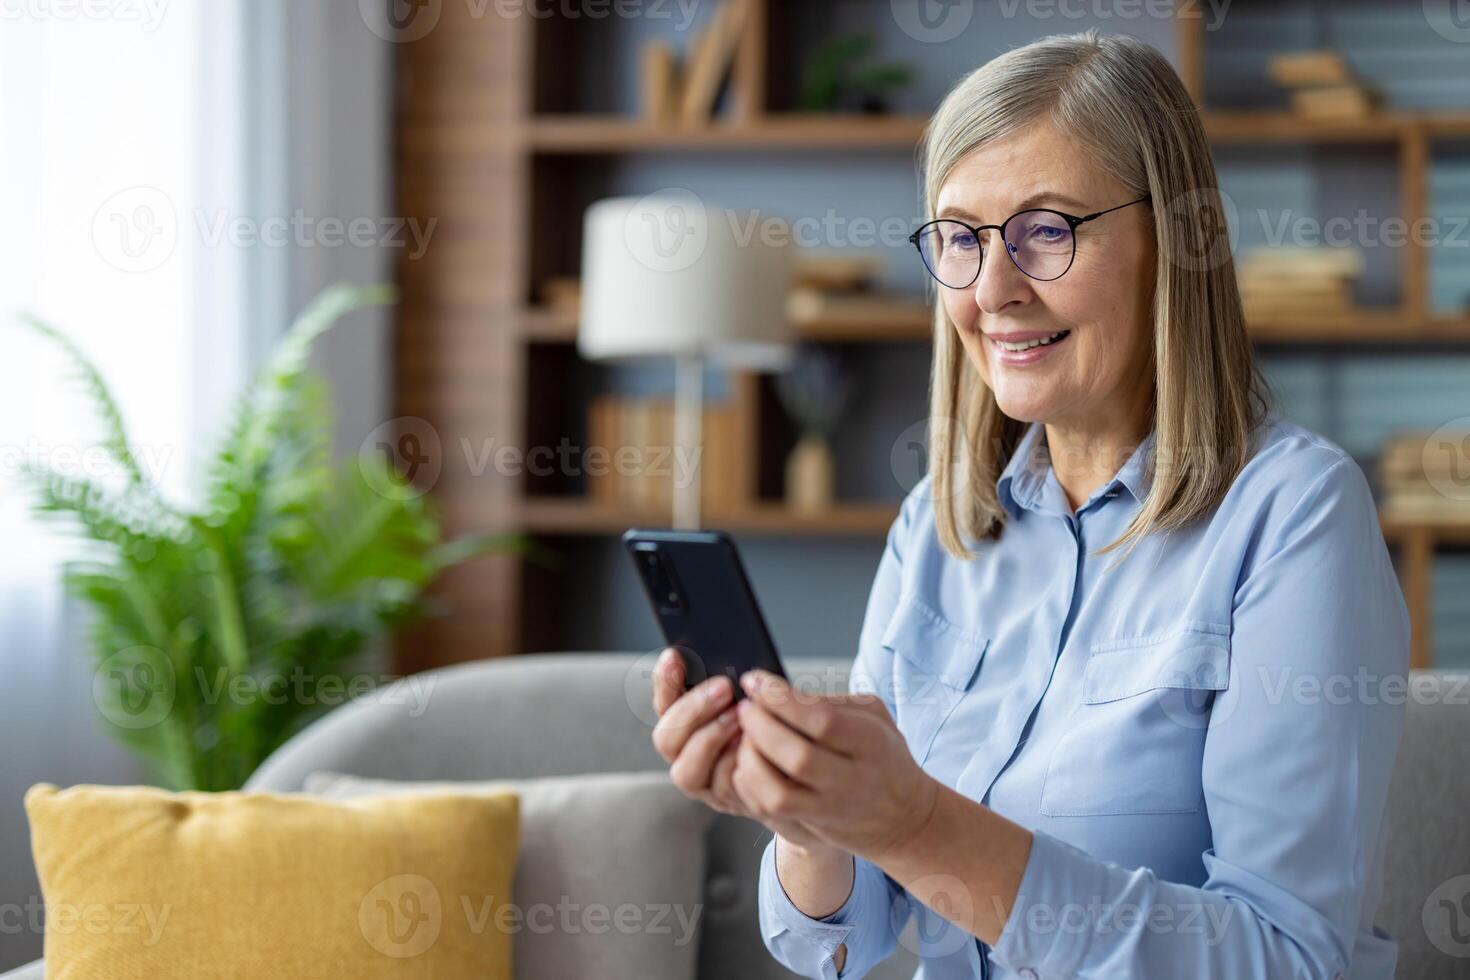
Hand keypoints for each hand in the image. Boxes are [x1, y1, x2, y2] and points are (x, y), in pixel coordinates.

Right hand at [650, 648, 834, 851]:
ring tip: (740, 716)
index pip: (662, 704)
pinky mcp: (735, 800)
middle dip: (692, 710)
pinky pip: (723, 786)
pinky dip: (735, 762)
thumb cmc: (778, 718)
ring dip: (710, 739)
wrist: (813, 762)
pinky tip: (754, 742)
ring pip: (686, 772)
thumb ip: (733, 686)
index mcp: (687, 724)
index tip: (676, 656)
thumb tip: (727, 667)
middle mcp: (689, 756)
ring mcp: (709, 783)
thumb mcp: (755, 694)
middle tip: (724, 688)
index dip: (663, 683)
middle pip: (666, 740)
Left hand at [730, 668, 938, 864]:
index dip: (781, 699)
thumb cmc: (882, 756)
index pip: (822, 721)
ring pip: (777, 792)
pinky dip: (748, 783)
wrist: (903, 819)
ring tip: (745, 735)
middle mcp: (852, 780)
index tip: (755, 681)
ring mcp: (830, 808)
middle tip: (746, 707)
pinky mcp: (811, 826)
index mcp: (870, 744)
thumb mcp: (874, 717)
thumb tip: (777, 692)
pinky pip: (769, 809)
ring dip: (751, 758)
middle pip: (797, 757)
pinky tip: (748, 762)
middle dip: (760, 726)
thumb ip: (831, 702)